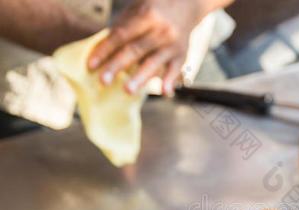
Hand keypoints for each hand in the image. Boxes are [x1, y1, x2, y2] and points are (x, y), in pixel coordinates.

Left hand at [87, 0, 207, 95]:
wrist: (186, 5)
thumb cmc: (154, 10)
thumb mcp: (136, 11)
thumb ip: (122, 29)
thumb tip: (102, 52)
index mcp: (147, 15)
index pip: (121, 35)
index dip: (105, 50)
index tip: (91, 65)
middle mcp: (161, 29)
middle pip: (135, 50)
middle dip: (118, 66)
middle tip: (103, 81)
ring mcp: (173, 43)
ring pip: (154, 62)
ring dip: (140, 78)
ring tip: (128, 90)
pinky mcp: (182, 54)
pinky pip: (176, 69)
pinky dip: (170, 80)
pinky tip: (165, 91)